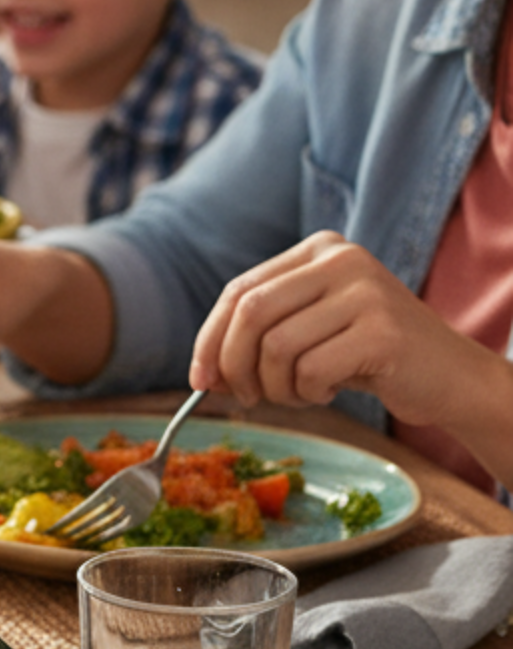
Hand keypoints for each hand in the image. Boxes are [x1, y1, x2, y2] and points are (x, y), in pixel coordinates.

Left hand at [190, 232, 495, 426]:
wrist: (450, 376)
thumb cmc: (367, 357)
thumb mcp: (309, 330)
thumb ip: (258, 337)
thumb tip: (201, 374)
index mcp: (318, 250)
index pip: (239, 290)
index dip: (209, 338)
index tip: (199, 380)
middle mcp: (341, 259)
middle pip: (251, 313)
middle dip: (233, 364)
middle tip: (243, 398)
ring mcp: (365, 292)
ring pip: (277, 346)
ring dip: (276, 386)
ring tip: (299, 394)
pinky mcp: (384, 331)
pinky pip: (312, 370)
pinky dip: (308, 393)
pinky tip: (329, 392)